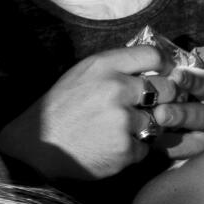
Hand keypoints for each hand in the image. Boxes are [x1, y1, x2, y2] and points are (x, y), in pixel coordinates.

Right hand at [0, 46, 203, 180]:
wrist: (37, 144)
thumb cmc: (60, 107)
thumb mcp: (82, 74)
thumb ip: (116, 68)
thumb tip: (156, 68)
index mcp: (104, 66)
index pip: (153, 55)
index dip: (166, 65)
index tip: (165, 75)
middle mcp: (116, 89)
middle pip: (167, 87)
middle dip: (163, 98)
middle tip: (149, 107)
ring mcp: (123, 120)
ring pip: (159, 120)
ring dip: (146, 127)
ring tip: (121, 130)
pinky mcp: (126, 149)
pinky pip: (146, 147)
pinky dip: (134, 149)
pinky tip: (111, 147)